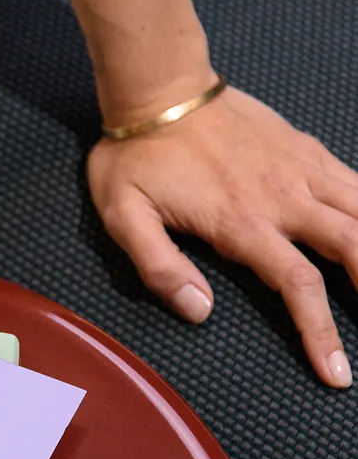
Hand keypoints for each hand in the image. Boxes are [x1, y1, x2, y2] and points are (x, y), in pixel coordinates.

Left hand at [88, 84, 357, 387]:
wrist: (160, 87)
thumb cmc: (136, 157)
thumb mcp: (124, 216)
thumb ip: (159, 266)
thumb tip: (199, 310)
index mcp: (242, 223)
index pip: (299, 285)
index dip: (321, 332)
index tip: (335, 371)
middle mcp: (284, 196)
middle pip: (353, 246)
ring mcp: (300, 168)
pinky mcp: (305, 148)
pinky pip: (355, 180)